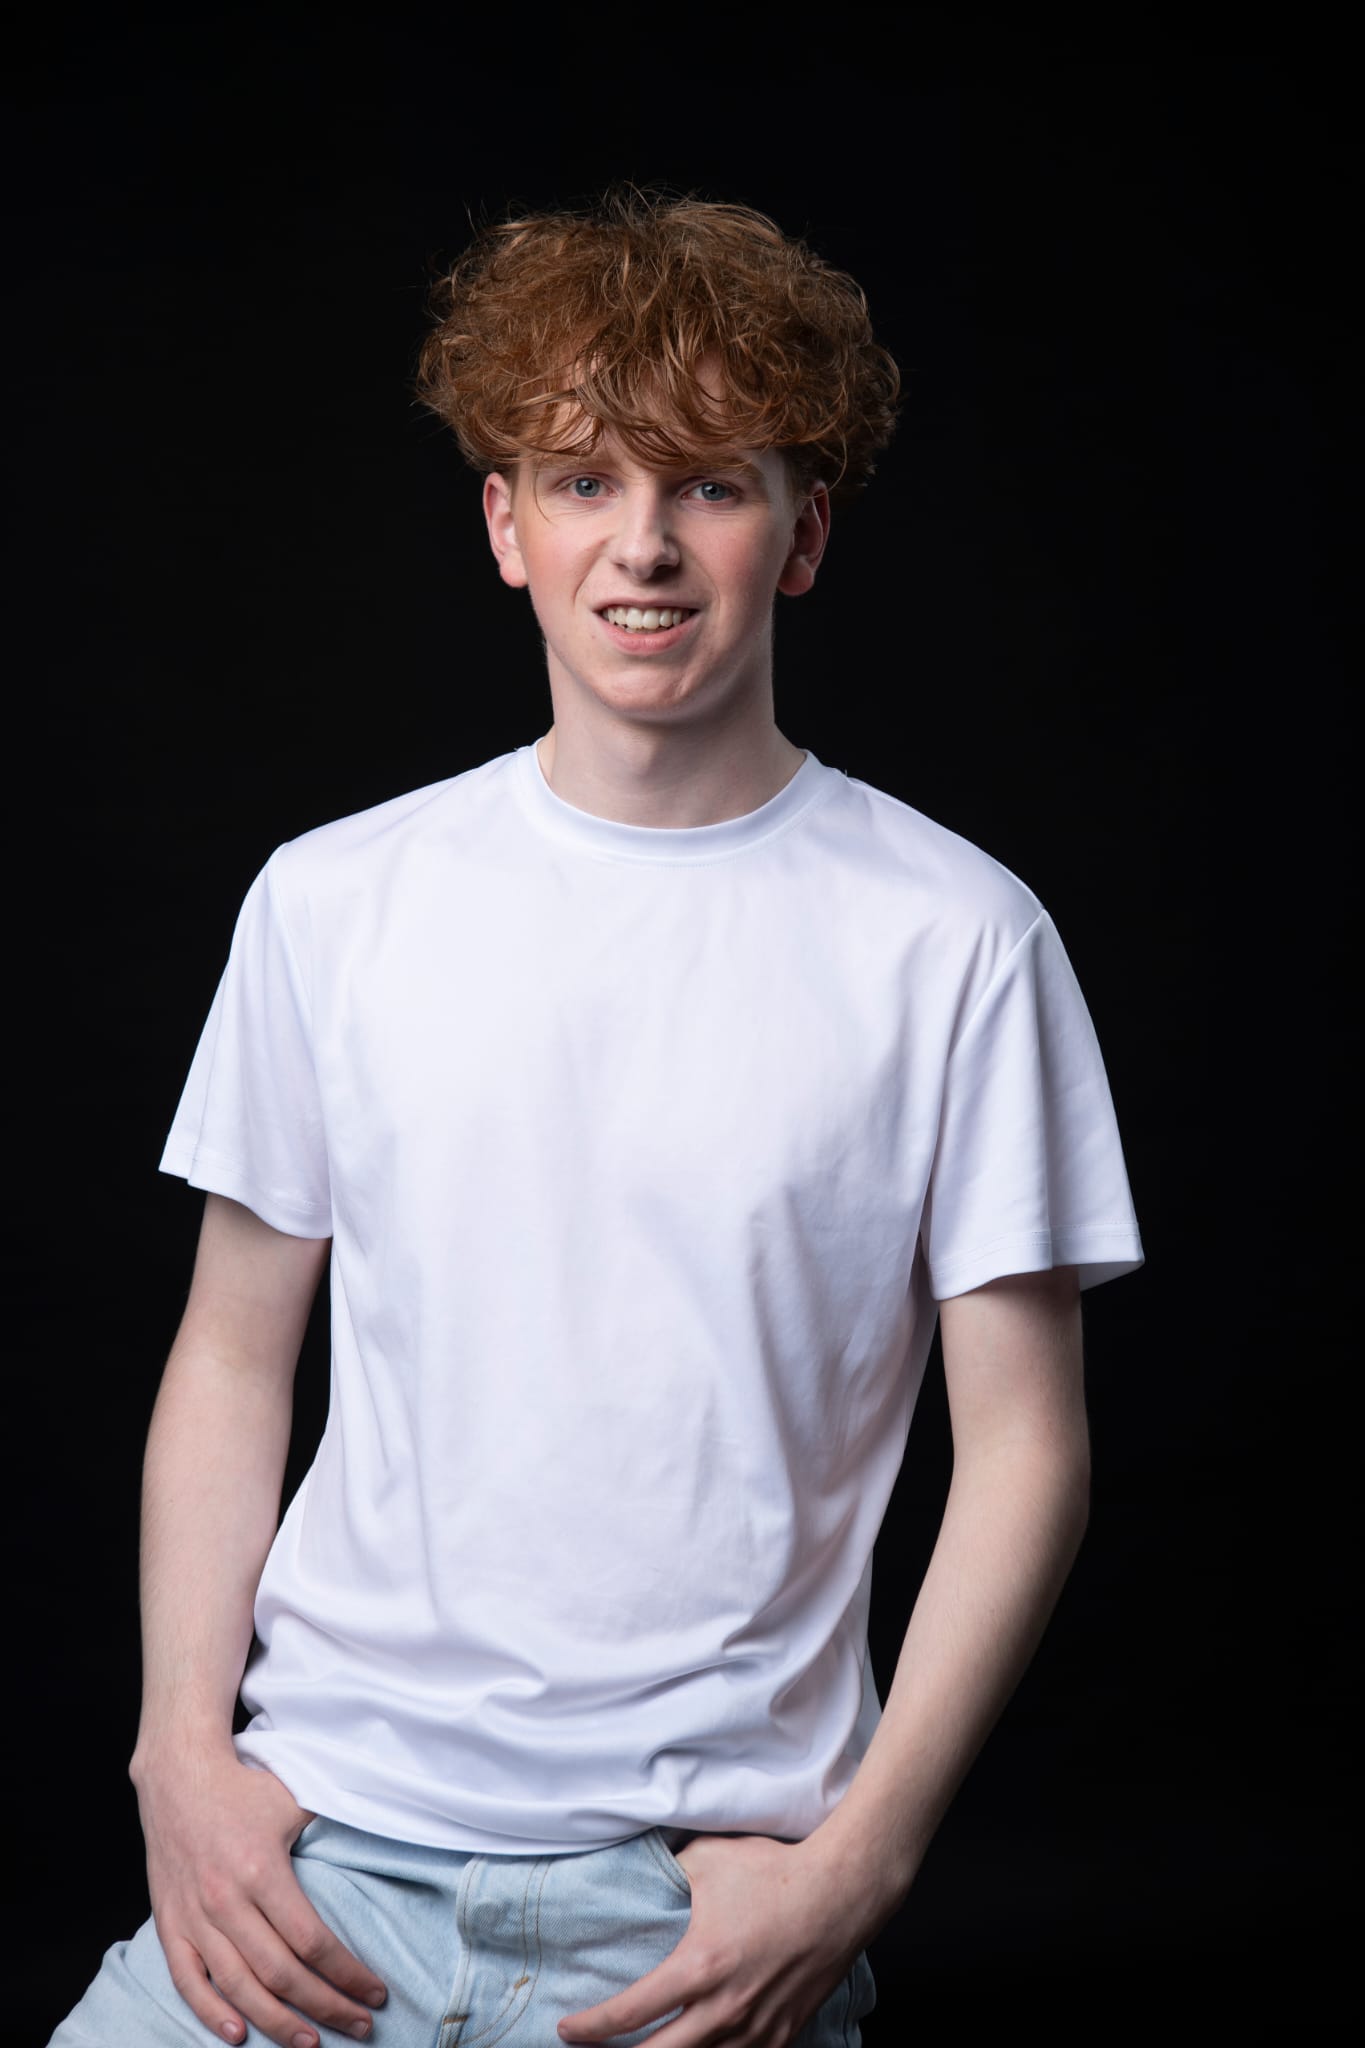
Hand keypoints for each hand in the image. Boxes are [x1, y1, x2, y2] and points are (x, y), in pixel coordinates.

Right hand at [132, 1741, 386, 2047]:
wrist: (178, 1774)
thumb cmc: (245, 1787)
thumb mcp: (295, 1799)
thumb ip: (333, 1827)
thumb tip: (383, 1842)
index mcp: (261, 1870)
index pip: (312, 1941)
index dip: (346, 1973)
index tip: (375, 1992)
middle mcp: (225, 1900)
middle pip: (281, 1973)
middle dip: (325, 2007)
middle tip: (360, 2027)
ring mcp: (194, 1916)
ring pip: (237, 1986)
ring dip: (276, 2023)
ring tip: (310, 2043)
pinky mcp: (169, 1922)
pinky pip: (188, 1980)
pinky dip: (210, 2012)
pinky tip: (238, 2035)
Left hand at [557, 1832, 877, 2046]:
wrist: (841, 1892)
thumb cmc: (775, 1872)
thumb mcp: (708, 1859)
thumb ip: (668, 1873)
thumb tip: (641, 1875)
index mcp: (699, 1967)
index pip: (630, 2012)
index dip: (591, 2027)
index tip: (568, 2030)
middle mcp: (724, 2009)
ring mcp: (756, 2028)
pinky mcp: (783, 2034)